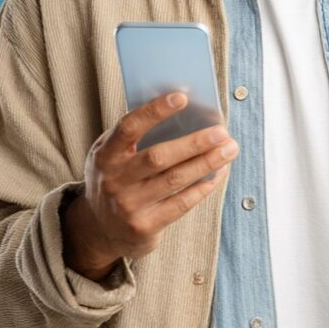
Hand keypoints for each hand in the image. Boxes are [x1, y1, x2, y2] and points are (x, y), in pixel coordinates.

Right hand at [62, 92, 237, 280]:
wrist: (99, 229)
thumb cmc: (115, 179)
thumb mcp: (112, 156)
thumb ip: (136, 138)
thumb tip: (183, 114)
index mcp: (105, 155)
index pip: (129, 127)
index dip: (154, 111)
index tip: (182, 97)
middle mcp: (114, 180)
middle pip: (159, 157)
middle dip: (194, 142)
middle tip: (221, 131)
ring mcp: (128, 205)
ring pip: (175, 179)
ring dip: (207, 163)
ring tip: (229, 149)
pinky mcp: (144, 227)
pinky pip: (181, 204)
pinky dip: (202, 187)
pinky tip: (217, 174)